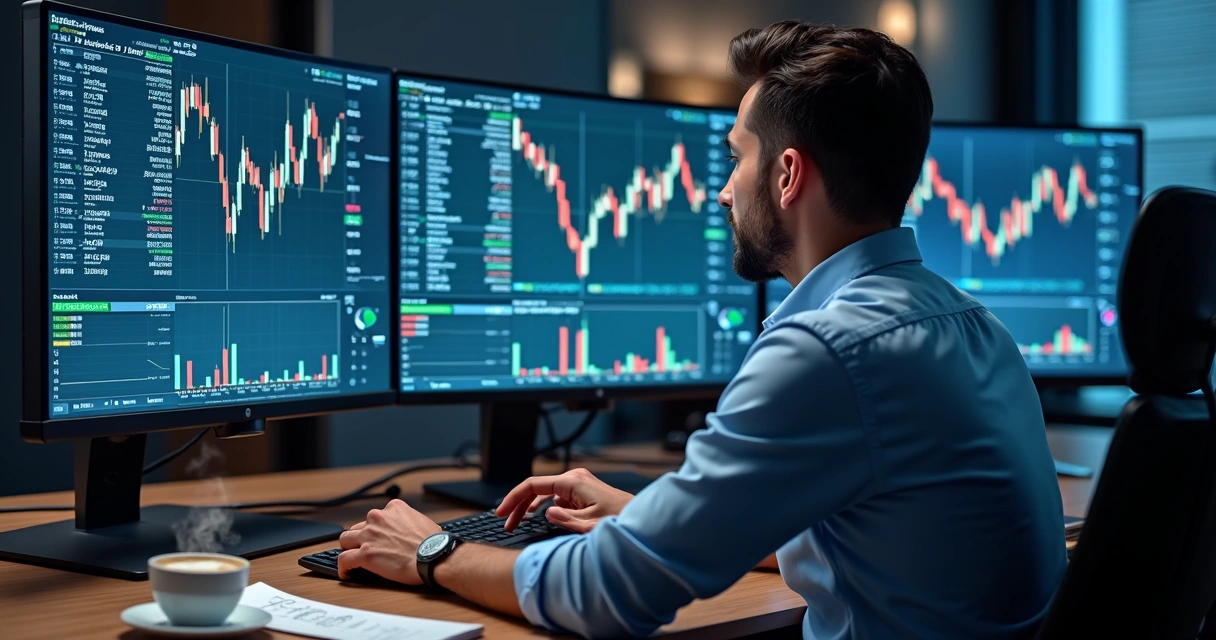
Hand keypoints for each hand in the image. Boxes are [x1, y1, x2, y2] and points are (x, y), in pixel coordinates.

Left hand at [337, 498, 440, 583]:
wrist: (434, 556)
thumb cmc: (433, 543)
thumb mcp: (421, 520)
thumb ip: (408, 521)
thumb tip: (408, 531)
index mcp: (393, 508)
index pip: (375, 517)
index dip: (375, 529)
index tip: (377, 537)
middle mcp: (377, 518)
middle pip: (358, 527)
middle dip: (361, 538)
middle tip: (366, 548)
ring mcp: (369, 536)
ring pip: (345, 540)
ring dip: (349, 549)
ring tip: (353, 558)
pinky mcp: (364, 555)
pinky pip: (344, 559)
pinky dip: (343, 567)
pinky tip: (347, 572)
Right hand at [495, 468, 633, 533]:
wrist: (641, 521)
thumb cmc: (621, 521)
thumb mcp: (591, 525)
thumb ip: (566, 520)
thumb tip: (546, 512)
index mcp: (573, 482)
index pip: (533, 485)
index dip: (513, 499)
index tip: (501, 513)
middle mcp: (574, 479)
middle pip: (536, 488)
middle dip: (518, 505)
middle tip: (506, 523)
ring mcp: (578, 485)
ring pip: (544, 493)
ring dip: (529, 507)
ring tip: (516, 523)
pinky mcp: (581, 493)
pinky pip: (555, 497)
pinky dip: (542, 507)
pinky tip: (535, 517)